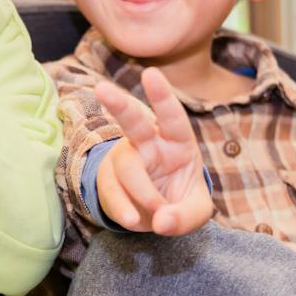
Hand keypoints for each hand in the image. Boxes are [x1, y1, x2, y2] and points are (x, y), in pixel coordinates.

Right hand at [92, 68, 212, 235]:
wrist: (156, 214)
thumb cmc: (180, 201)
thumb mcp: (195, 211)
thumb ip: (185, 217)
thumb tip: (162, 221)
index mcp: (177, 140)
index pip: (172, 116)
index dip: (162, 96)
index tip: (150, 74)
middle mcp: (149, 142)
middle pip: (133, 121)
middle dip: (118, 104)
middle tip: (101, 88)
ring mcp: (126, 158)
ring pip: (125, 166)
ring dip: (138, 190)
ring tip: (149, 215)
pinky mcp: (108, 178)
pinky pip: (111, 189)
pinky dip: (121, 206)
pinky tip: (131, 219)